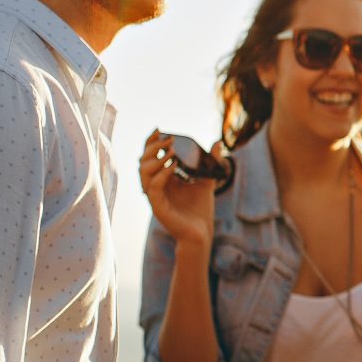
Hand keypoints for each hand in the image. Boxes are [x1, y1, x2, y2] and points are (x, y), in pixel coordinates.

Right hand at [140, 129, 222, 247]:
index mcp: (163, 179)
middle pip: (143, 162)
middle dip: (153, 148)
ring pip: (143, 174)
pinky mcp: (158, 207)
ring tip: (172, 151)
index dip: (151, 142)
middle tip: (169, 139)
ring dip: (155, 160)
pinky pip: (152, 188)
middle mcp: (155, 186)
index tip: (159, 129)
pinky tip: (173, 167)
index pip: (150, 157)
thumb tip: (218, 142)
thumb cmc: (200, 209)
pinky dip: (161, 175)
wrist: (201, 232)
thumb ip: (211, 162)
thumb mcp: (207, 180)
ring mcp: (155, 197)